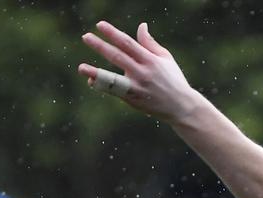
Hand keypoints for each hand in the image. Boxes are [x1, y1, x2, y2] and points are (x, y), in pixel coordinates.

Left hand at [78, 21, 203, 122]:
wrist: (182, 106)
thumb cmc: (173, 79)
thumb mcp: (165, 58)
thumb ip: (150, 43)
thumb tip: (141, 25)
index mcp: (150, 59)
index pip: (128, 43)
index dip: (113, 33)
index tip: (100, 25)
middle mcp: (143, 72)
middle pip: (118, 57)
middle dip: (101, 46)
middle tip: (86, 37)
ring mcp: (137, 87)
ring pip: (113, 78)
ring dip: (96, 72)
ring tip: (80, 67)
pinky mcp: (133, 100)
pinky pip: (115, 92)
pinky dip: (102, 86)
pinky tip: (91, 80)